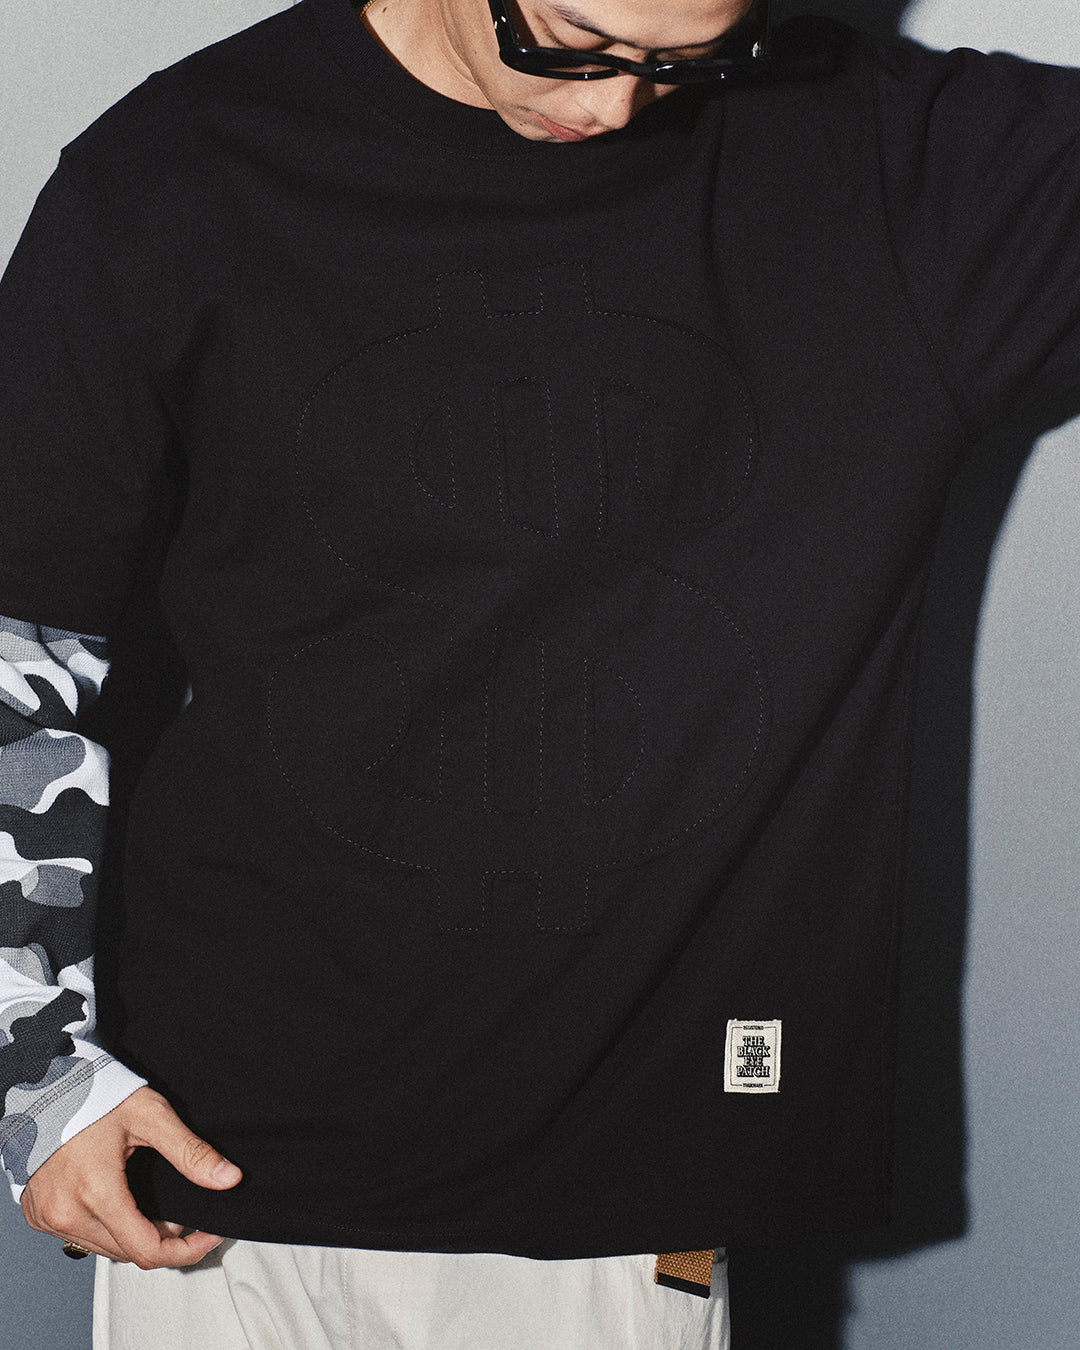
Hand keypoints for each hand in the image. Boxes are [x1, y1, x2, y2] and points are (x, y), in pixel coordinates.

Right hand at [20, 1085, 242, 1267]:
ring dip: (135, 1236)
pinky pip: (81, 1237)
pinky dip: (108, 1228)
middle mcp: (66, 1213)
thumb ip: (190, 1152)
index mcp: (96, 1192)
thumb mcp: (151, 1116)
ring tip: (157, 1207)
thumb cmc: (94, 1095)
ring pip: (104, 1249)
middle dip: (164, 1239)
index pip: (147, 1251)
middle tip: (185, 1211)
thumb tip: (228, 1179)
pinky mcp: (37, 1215)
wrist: (44, 1085)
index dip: (186, 1248)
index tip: (208, 1233)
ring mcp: (48, 1217)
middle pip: (128, 1253)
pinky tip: (124, 1204)